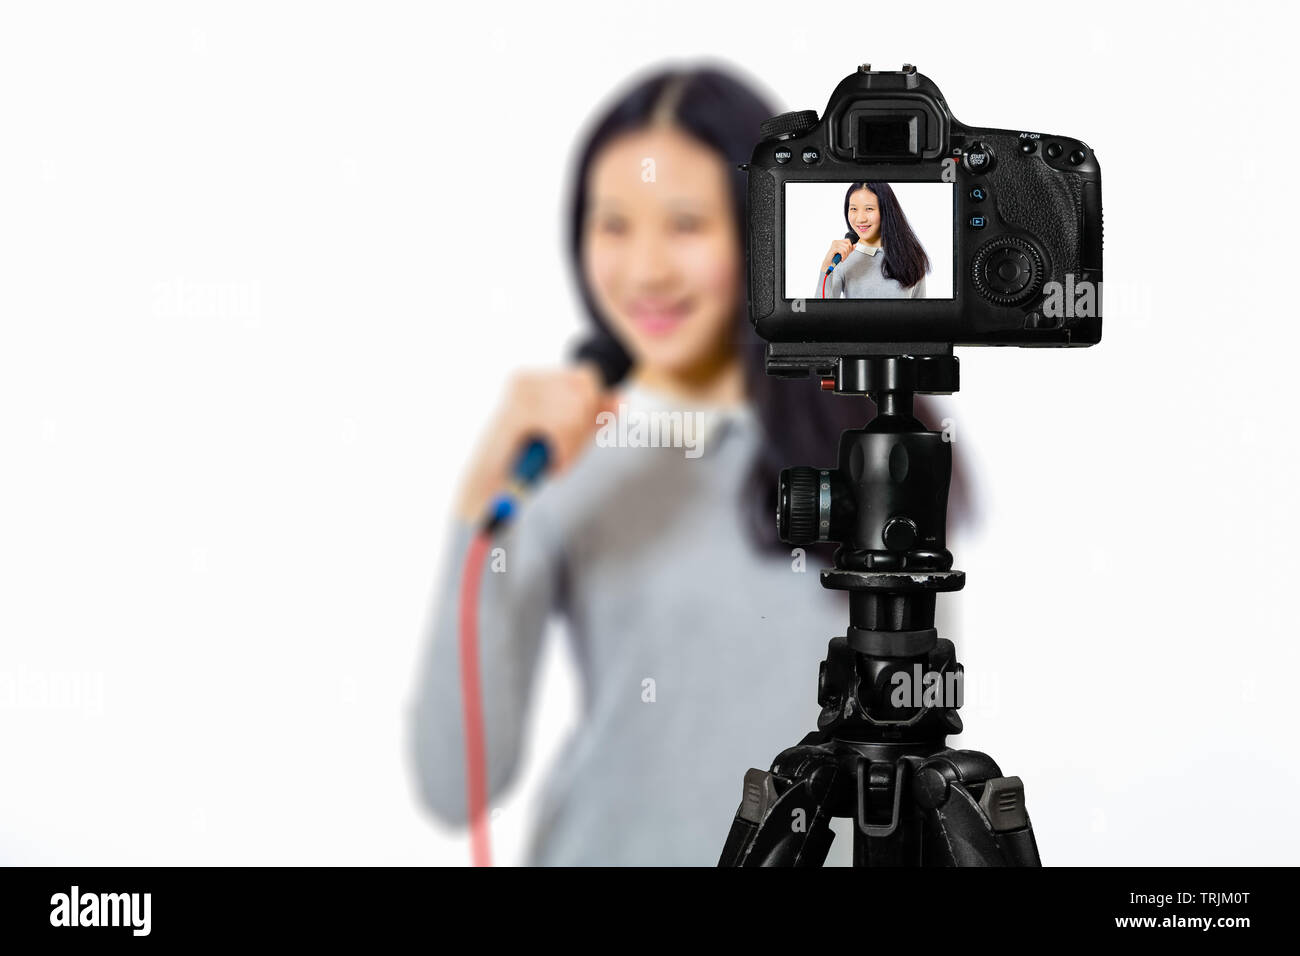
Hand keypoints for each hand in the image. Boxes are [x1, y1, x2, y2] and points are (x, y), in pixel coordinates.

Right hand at [455, 366, 617, 521]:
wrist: (487, 489)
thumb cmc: (523, 462)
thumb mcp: (566, 436)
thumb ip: (592, 417)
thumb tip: (620, 399)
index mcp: (535, 377)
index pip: (587, 377)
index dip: (594, 410)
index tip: (578, 438)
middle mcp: (525, 378)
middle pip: (586, 392)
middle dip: (584, 429)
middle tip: (567, 455)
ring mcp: (518, 393)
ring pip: (576, 411)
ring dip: (574, 446)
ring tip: (557, 462)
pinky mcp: (515, 413)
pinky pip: (562, 427)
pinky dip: (565, 453)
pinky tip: (552, 466)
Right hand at [820, 238, 854, 272]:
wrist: (828, 264)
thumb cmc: (834, 258)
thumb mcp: (844, 253)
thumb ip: (849, 249)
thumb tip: (855, 245)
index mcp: (838, 241)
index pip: (848, 240)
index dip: (850, 247)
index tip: (847, 253)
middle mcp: (836, 241)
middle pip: (848, 244)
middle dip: (848, 252)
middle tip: (844, 257)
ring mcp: (834, 244)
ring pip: (846, 248)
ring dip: (846, 255)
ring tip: (842, 258)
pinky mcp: (834, 248)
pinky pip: (843, 251)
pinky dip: (843, 256)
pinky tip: (841, 259)